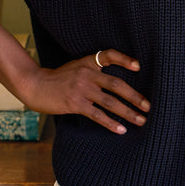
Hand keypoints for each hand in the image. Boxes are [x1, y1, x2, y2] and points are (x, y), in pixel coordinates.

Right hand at [21, 48, 150, 134]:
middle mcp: (87, 73)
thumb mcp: (76, 67)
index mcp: (89, 62)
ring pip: (110, 102)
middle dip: (135, 96)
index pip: (109, 55)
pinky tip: (121, 130)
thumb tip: (114, 83)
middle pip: (117, 84)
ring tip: (141, 120)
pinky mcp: (75, 103)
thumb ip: (93, 71)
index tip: (139, 66)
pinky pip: (97, 115)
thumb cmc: (58, 78)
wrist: (35, 85)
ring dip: (128, 112)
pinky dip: (110, 123)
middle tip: (149, 106)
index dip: (125, 59)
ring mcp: (81, 89)